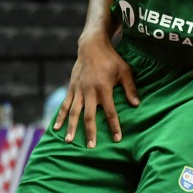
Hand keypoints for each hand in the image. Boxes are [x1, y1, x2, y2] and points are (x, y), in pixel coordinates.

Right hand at [54, 32, 137, 147]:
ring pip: (73, 111)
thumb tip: (136, 104)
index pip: (110, 111)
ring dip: (71, 126)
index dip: (114, 125)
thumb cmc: (111, 59)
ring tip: (69, 140)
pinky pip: (65, 104)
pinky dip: (60, 116)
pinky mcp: (71, 87)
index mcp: (103, 88)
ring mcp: (78, 89)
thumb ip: (130, 88)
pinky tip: (56, 127)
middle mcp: (89, 91)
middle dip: (90, 131)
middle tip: (91, 146)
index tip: (117, 138)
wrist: (91, 46)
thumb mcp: (125, 71)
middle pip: (89, 115)